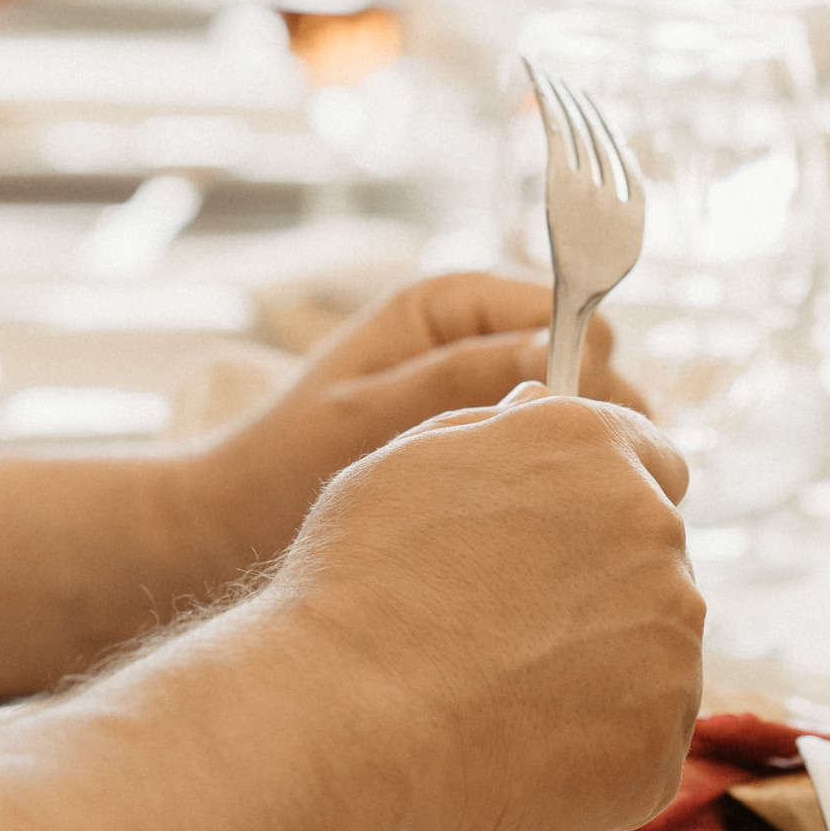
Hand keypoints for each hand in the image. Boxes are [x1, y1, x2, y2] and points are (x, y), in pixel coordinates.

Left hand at [203, 270, 640, 561]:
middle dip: (587, 423)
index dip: (583, 376)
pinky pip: (552, 450)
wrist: (237, 516)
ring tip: (551, 520)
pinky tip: (535, 529)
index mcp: (450, 302)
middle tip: (557, 495)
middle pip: (592, 362)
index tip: (562, 448)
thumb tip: (556, 352)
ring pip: (582, 414)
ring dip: (576, 459)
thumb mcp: (370, 416)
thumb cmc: (286, 461)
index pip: (571, 316)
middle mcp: (478, 332)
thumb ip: (460, 377)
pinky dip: (554, 483)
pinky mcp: (486, 436)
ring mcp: (488, 386)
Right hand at [264, 385, 700, 830]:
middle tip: (509, 627)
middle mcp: (651, 529)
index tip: (568, 538)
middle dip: (600, 584)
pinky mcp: (662, 735)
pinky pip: (645, 736)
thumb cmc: (356, 587)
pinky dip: (600, 748)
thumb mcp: (408, 463)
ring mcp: (669, 637)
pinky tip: (524, 747)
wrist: (346, 723)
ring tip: (506, 693)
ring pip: (654, 648)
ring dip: (603, 665)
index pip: (652, 458)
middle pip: (654, 558)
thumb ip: (496, 430)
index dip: (606, 498)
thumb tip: (540, 410)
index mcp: (590, 447)